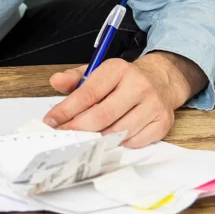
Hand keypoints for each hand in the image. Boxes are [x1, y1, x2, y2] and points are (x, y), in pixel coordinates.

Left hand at [42, 53, 203, 147]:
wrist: (161, 80)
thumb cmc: (123, 80)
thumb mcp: (98, 72)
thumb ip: (74, 78)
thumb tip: (55, 82)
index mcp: (118, 69)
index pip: (88, 93)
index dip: (67, 110)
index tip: (52, 121)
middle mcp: (138, 85)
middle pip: (102, 116)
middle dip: (79, 129)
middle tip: (65, 135)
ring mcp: (152, 105)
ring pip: (118, 132)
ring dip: (99, 138)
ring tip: (87, 137)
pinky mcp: (162, 122)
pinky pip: (135, 142)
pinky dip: (121, 143)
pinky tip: (113, 137)